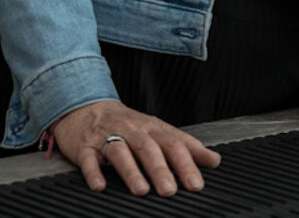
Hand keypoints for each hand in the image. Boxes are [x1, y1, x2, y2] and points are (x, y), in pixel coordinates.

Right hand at [53, 100, 219, 195]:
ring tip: (142, 190)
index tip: (197, 184)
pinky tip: (100, 186)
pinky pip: (88, 159)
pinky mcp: (85, 146)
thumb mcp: (157, 131)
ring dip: (131, 171)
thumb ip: (185, 146)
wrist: (86, 109)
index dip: (186, 163)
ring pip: (120, 151)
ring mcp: (107, 137)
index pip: (173, 143)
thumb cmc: (127, 125)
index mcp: (152, 128)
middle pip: (148, 147)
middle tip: (170, 190)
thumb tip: (214, 160)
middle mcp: (132, 130)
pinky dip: (93, 172)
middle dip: (161, 169)